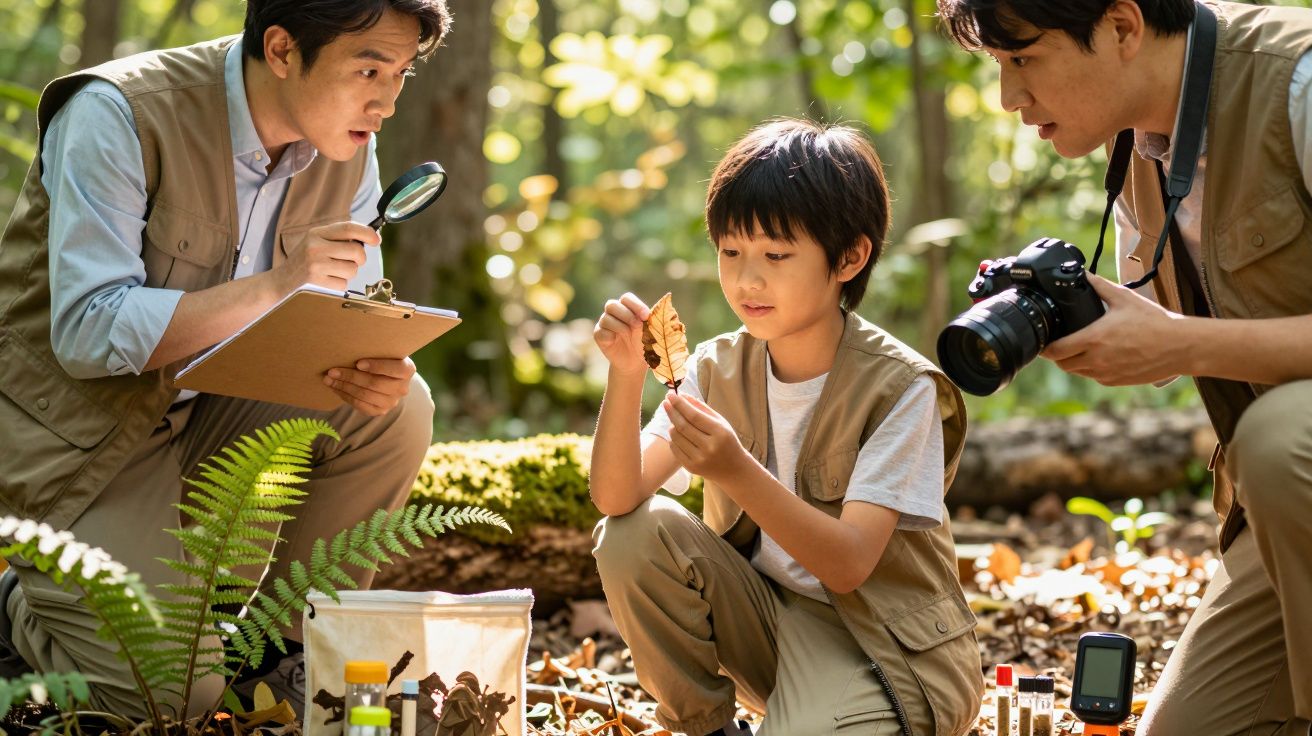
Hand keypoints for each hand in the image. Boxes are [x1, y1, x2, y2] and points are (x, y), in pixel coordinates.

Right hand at [270, 221, 379, 294]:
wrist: (282, 281)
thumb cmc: (305, 260)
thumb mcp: (316, 241)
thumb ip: (338, 238)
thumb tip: (370, 238)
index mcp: (316, 233)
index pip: (348, 228)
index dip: (367, 233)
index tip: (376, 240)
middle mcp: (315, 247)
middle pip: (356, 251)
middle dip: (360, 258)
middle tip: (354, 260)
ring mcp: (316, 265)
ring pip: (353, 269)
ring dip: (348, 272)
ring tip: (333, 270)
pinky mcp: (317, 281)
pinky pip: (344, 283)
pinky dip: (339, 283)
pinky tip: (327, 279)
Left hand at [323, 357, 415, 415]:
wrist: (387, 376)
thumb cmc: (382, 358)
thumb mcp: (384, 351)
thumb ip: (374, 350)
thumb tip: (348, 345)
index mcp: (407, 369)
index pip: (394, 369)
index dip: (376, 366)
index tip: (358, 363)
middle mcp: (402, 388)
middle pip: (374, 384)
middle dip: (351, 376)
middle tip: (332, 371)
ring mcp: (392, 402)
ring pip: (365, 395)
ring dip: (344, 387)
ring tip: (329, 379)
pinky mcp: (381, 411)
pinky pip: (361, 406)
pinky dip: (346, 396)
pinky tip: (336, 388)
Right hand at [593, 292, 651, 376]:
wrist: (635, 362)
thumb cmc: (644, 344)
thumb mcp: (649, 331)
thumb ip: (650, 320)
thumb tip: (651, 312)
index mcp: (627, 308)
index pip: (627, 298)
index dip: (636, 305)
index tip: (646, 316)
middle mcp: (614, 313)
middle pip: (612, 305)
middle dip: (626, 315)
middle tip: (638, 325)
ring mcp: (604, 324)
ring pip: (606, 318)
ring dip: (620, 327)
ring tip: (628, 336)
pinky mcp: (599, 335)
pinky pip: (601, 332)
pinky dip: (610, 336)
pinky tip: (617, 342)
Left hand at [664, 392, 751, 482]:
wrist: (734, 468)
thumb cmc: (726, 440)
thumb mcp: (720, 421)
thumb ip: (701, 408)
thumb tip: (682, 395)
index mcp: (720, 432)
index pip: (694, 415)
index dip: (680, 404)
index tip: (670, 395)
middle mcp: (710, 447)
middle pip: (683, 426)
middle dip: (672, 412)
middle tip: (665, 402)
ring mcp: (700, 459)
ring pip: (676, 437)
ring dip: (672, 425)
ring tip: (675, 420)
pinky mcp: (692, 468)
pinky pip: (674, 449)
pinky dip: (673, 439)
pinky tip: (677, 434)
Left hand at [1041, 274, 1187, 385]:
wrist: (1180, 346)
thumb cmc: (1155, 321)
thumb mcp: (1125, 298)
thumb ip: (1100, 286)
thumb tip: (1084, 275)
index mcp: (1094, 339)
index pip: (1056, 350)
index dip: (1046, 347)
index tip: (1044, 340)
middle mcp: (1097, 360)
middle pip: (1063, 364)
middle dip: (1057, 355)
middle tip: (1060, 342)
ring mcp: (1106, 374)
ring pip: (1077, 372)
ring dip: (1073, 362)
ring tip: (1078, 348)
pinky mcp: (1116, 381)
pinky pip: (1094, 377)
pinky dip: (1090, 369)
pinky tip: (1098, 356)